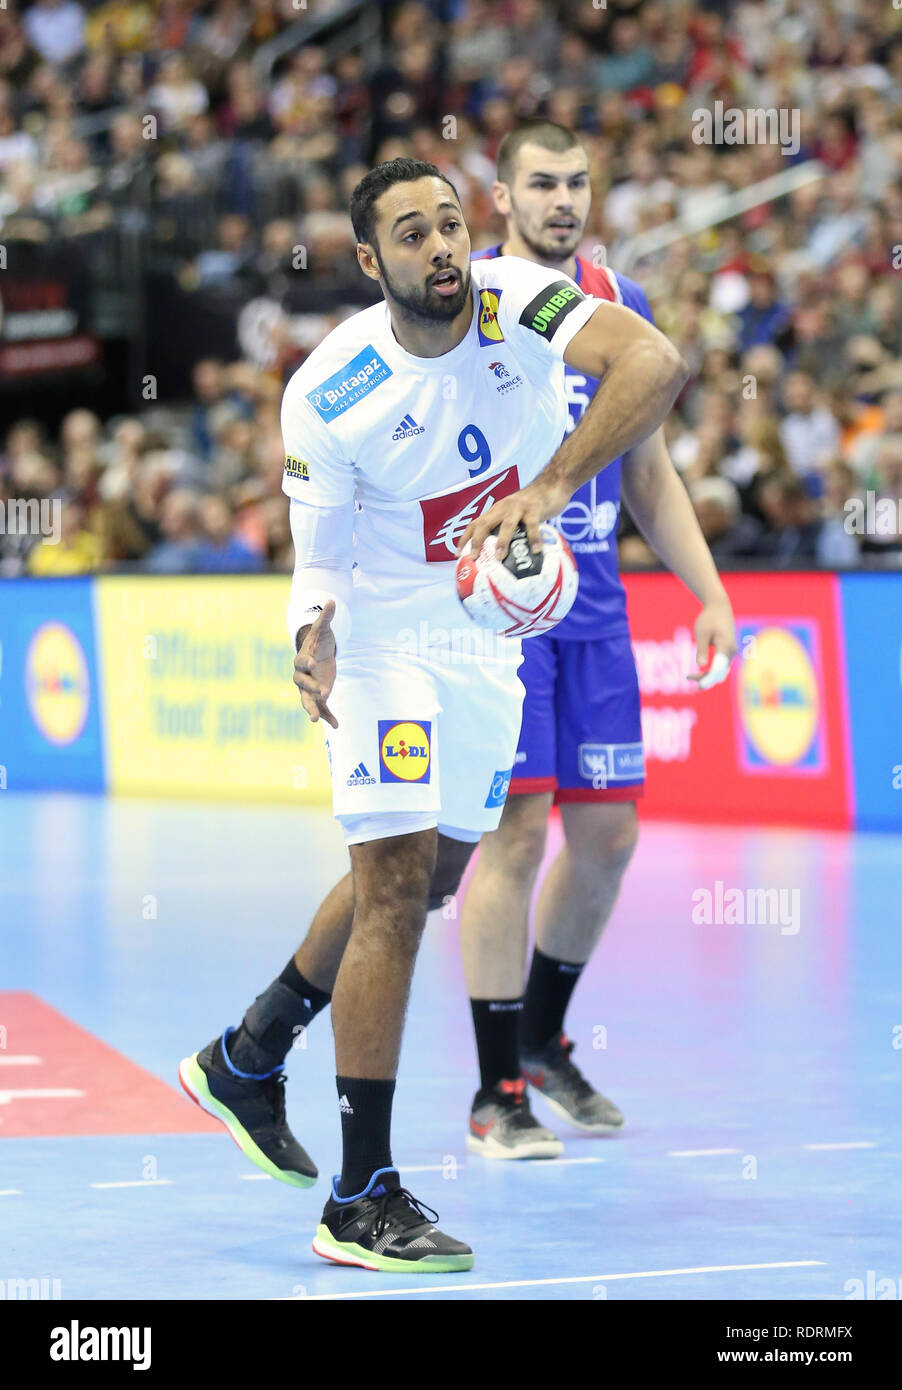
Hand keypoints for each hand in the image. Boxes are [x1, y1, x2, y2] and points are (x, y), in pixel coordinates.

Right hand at [293, 600, 337, 726]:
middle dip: (312, 689)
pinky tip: (336, 725)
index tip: (311, 663)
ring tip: (314, 720)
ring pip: (307, 701)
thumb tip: (332, 600)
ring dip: (311, 710)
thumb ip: (326, 618)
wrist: (317, 655)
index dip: (305, 662)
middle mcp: (302, 676)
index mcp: (302, 660)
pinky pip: (321, 708)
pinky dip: (327, 716)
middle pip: (303, 684)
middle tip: (324, 693)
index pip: (300, 662)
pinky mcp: (318, 696)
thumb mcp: (323, 630)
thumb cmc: (318, 642)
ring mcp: (309, 688)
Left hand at [456, 481, 566, 559]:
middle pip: (484, 524)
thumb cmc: (533, 504)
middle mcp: (503, 508)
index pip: (475, 524)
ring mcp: (519, 507)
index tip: (457, 555)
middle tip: (474, 558)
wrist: (552, 483)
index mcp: (496, 511)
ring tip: (499, 557)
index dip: (465, 539)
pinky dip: (533, 538)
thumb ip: (509, 530)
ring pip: (506, 525)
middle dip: (477, 541)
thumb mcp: (516, 514)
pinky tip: (535, 551)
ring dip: (501, 542)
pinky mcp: (535, 508)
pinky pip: (533, 525)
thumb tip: (503, 557)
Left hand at [688, 595, 736, 689]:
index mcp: (726, 646)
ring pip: (720, 671)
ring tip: (689, 676)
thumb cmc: (709, 618)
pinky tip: (698, 671)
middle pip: (720, 673)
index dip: (708, 678)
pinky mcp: (728, 652)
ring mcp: (731, 653)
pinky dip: (710, 670)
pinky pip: (720, 666)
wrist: (719, 607)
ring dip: (707, 676)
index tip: (699, 686)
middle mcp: (731, 652)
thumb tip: (700, 666)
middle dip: (705, 679)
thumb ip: (701, 649)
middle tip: (687, 677)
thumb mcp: (702, 633)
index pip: (718, 668)